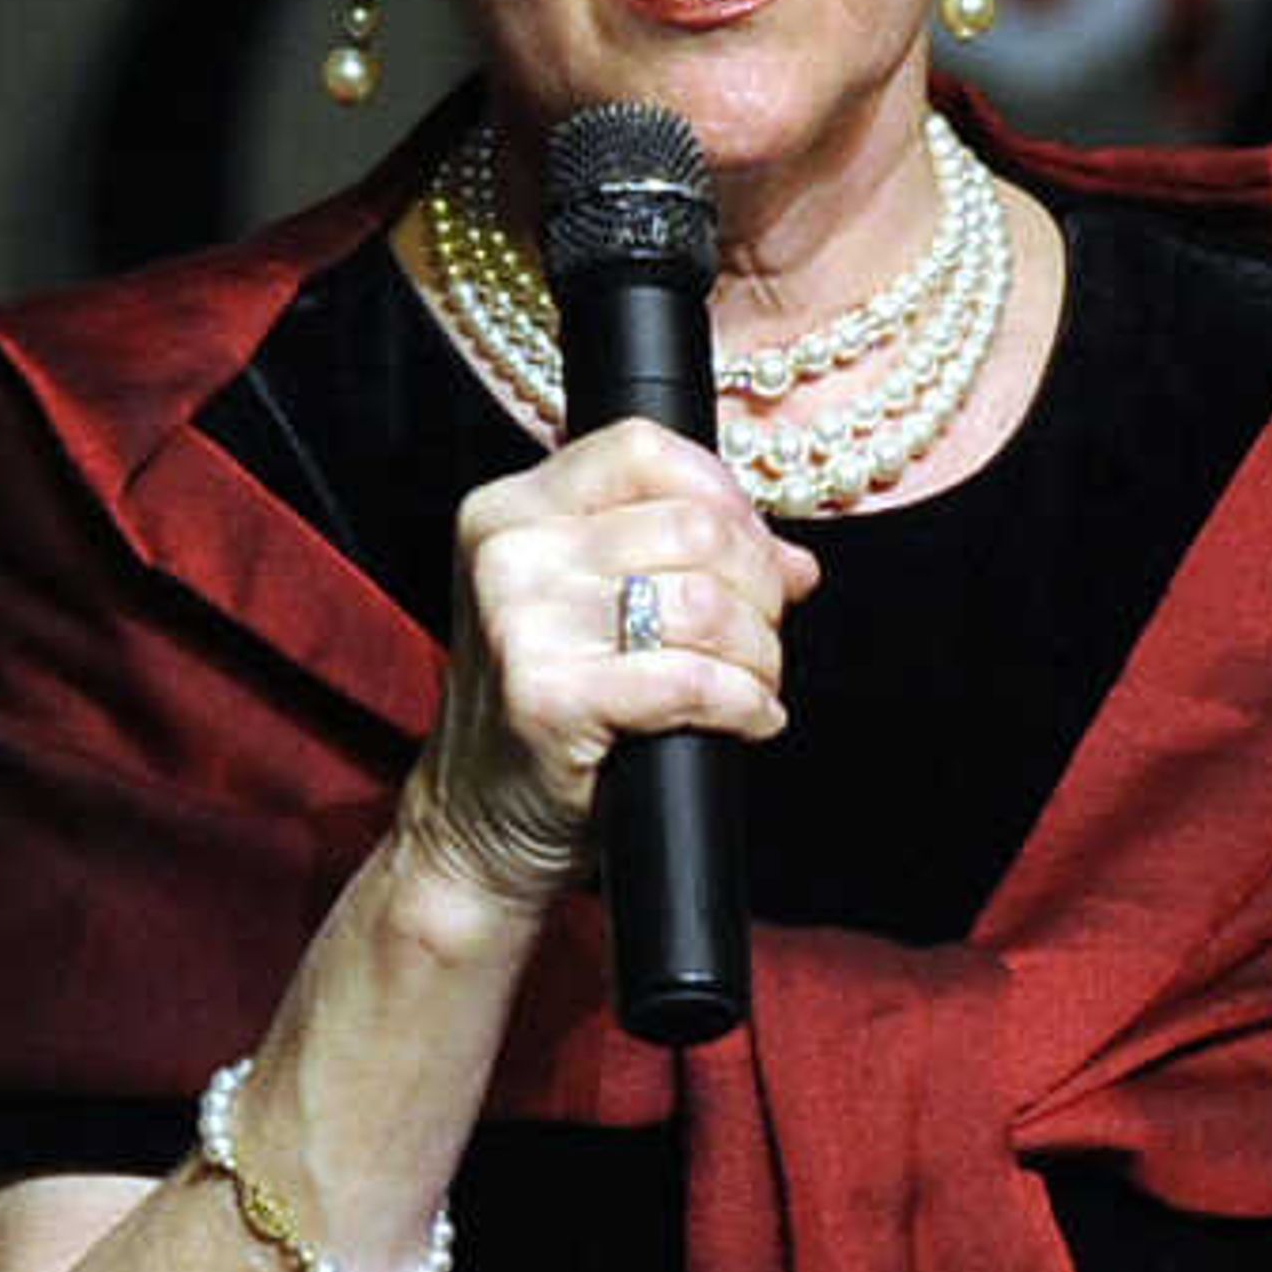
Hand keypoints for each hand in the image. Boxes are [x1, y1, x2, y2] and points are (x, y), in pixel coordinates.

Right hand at [397, 420, 817, 924]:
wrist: (478, 824)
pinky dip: (745, 704)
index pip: (643, 448)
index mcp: (511, 510)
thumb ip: (679, 562)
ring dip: (760, 654)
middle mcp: (508, 553)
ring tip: (755, 686)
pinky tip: (749, 720)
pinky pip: (692, 681)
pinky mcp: (549, 698)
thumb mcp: (595, 613)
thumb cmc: (548, 714)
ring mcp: (521, 624)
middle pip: (693, 527)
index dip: (724, 494)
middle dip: (759, 588)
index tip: (755, 552)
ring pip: (705, 603)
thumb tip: (794, 561)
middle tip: (763, 637)